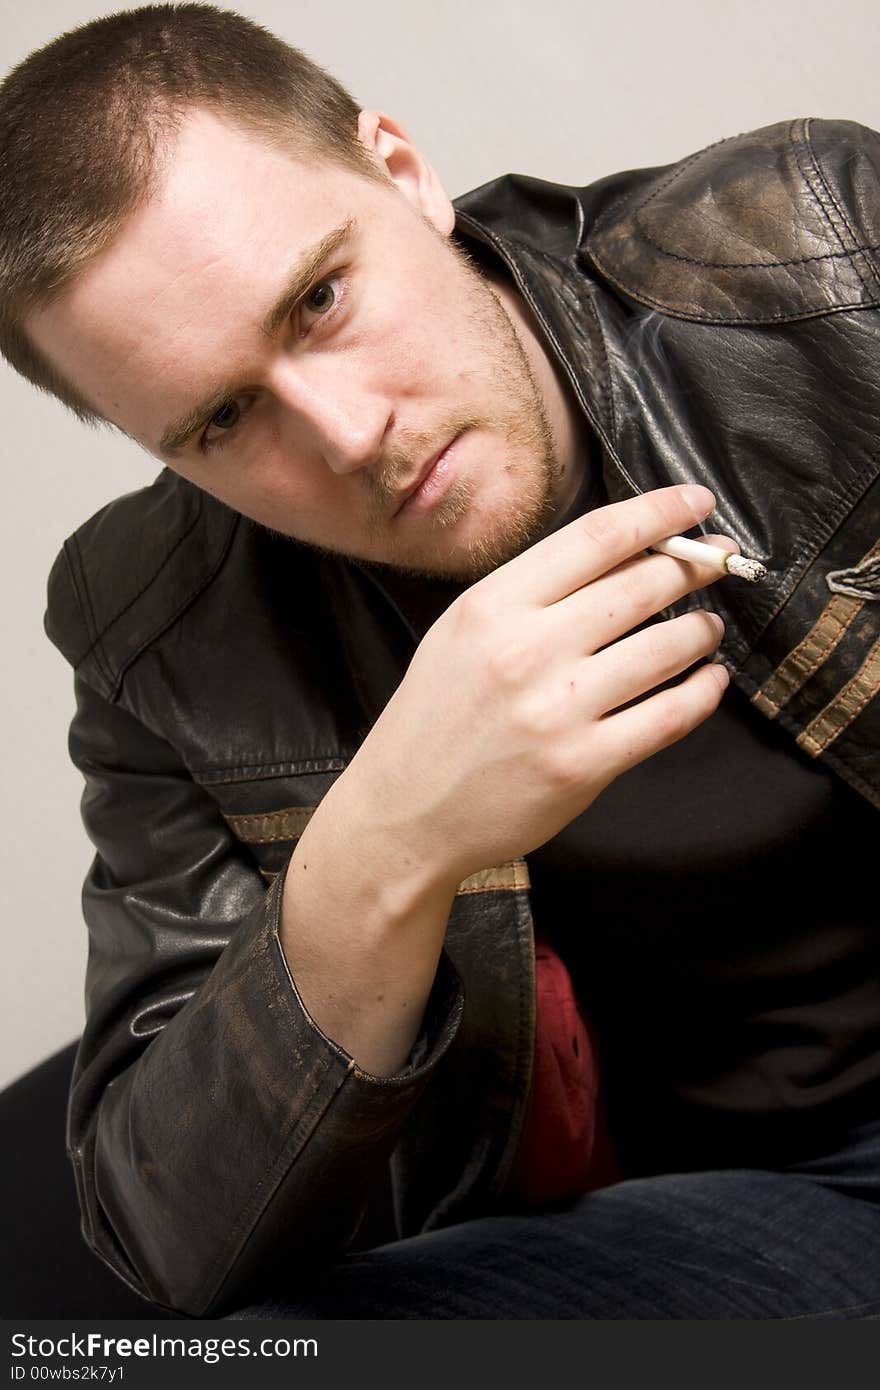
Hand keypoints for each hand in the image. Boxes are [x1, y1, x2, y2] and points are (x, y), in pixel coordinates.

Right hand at [331, 484, 730, 893]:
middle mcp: (526, 650)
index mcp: (493, 605)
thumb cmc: (437, 717)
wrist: (406, 812)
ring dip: (702, 630)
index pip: (597, 537)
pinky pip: (670, 716)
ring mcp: (558, 710)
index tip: (696, 503)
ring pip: (666, 647)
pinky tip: (710, 680)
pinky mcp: (584, 764)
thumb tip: (626, 553)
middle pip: (641, 585)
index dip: (659, 513)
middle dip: (695, 567)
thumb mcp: (463, 632)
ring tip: (707, 627)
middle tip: (719, 562)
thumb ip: (533, 593)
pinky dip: (703, 692)